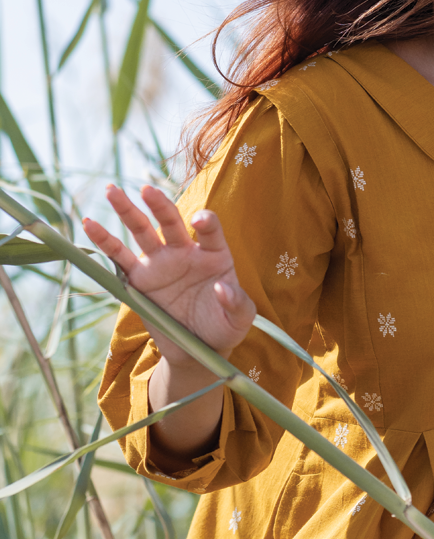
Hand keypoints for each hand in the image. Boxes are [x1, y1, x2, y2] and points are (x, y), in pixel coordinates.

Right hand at [83, 185, 255, 364]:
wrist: (197, 348)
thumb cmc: (223, 327)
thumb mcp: (240, 319)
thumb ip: (237, 303)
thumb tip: (222, 288)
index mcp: (214, 255)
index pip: (211, 230)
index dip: (205, 223)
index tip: (198, 222)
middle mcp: (185, 252)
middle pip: (171, 222)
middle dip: (160, 205)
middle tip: (148, 190)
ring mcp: (160, 263)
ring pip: (142, 231)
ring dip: (127, 211)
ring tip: (111, 190)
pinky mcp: (139, 279)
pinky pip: (119, 258)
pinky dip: (104, 241)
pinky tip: (89, 223)